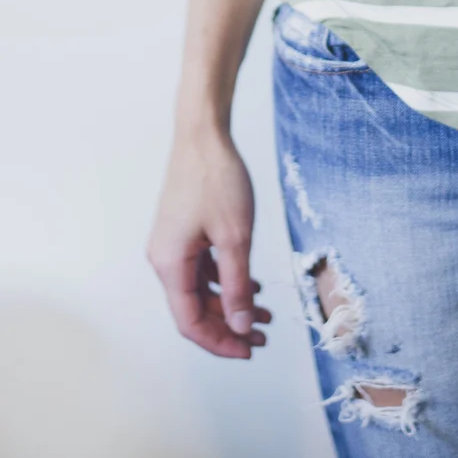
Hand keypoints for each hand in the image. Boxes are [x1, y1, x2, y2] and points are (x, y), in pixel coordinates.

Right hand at [147, 128, 270, 358]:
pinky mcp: (182, 232)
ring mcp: (172, 245)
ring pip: (200, 289)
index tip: (249, 350)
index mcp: (170, 265)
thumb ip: (237, 286)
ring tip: (264, 314)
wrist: (203, 135)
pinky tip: (251, 284)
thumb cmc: (216, 180)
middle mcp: (164, 259)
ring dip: (230, 303)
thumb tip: (241, 325)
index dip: (220, 341)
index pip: (190, 322)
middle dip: (229, 325)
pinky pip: (202, 268)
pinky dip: (225, 280)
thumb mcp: (235, 237)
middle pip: (194, 309)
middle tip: (262, 336)